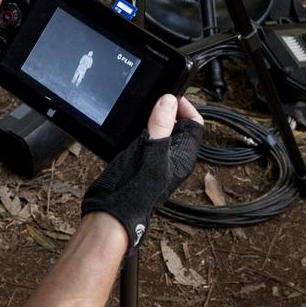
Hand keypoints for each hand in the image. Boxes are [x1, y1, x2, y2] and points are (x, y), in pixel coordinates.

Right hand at [81, 94, 203, 248]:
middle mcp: (171, 158)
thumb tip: (169, 101)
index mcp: (183, 157)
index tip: (168, 96)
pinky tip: (130, 130)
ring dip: (151, 120)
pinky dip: (139, 130)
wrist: (112, 210)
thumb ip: (161, 125)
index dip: (184, 107)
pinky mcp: (140, 160)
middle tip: (151, 104)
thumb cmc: (134, 189)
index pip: (193, 124)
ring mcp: (156, 160)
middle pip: (177, 125)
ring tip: (140, 116)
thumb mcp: (150, 152)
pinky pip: (145, 139)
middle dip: (165, 111)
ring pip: (159, 131)